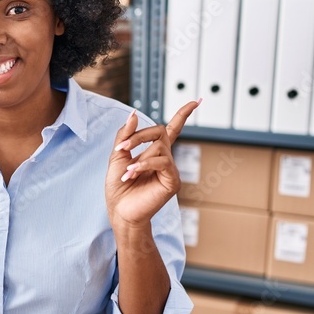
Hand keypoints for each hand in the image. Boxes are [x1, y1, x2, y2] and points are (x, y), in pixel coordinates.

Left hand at [104, 100, 199, 228]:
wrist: (120, 211)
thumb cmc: (118, 187)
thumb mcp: (117, 156)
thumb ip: (125, 135)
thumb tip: (133, 113)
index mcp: (153, 152)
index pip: (172, 129)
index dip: (183, 115)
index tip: (196, 102)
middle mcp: (165, 159)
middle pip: (160, 132)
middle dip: (139, 136)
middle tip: (122, 149)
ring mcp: (170, 170)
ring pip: (159, 147)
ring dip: (138, 156)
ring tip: (126, 173)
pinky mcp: (172, 181)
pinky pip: (162, 162)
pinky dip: (145, 164)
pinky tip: (132, 173)